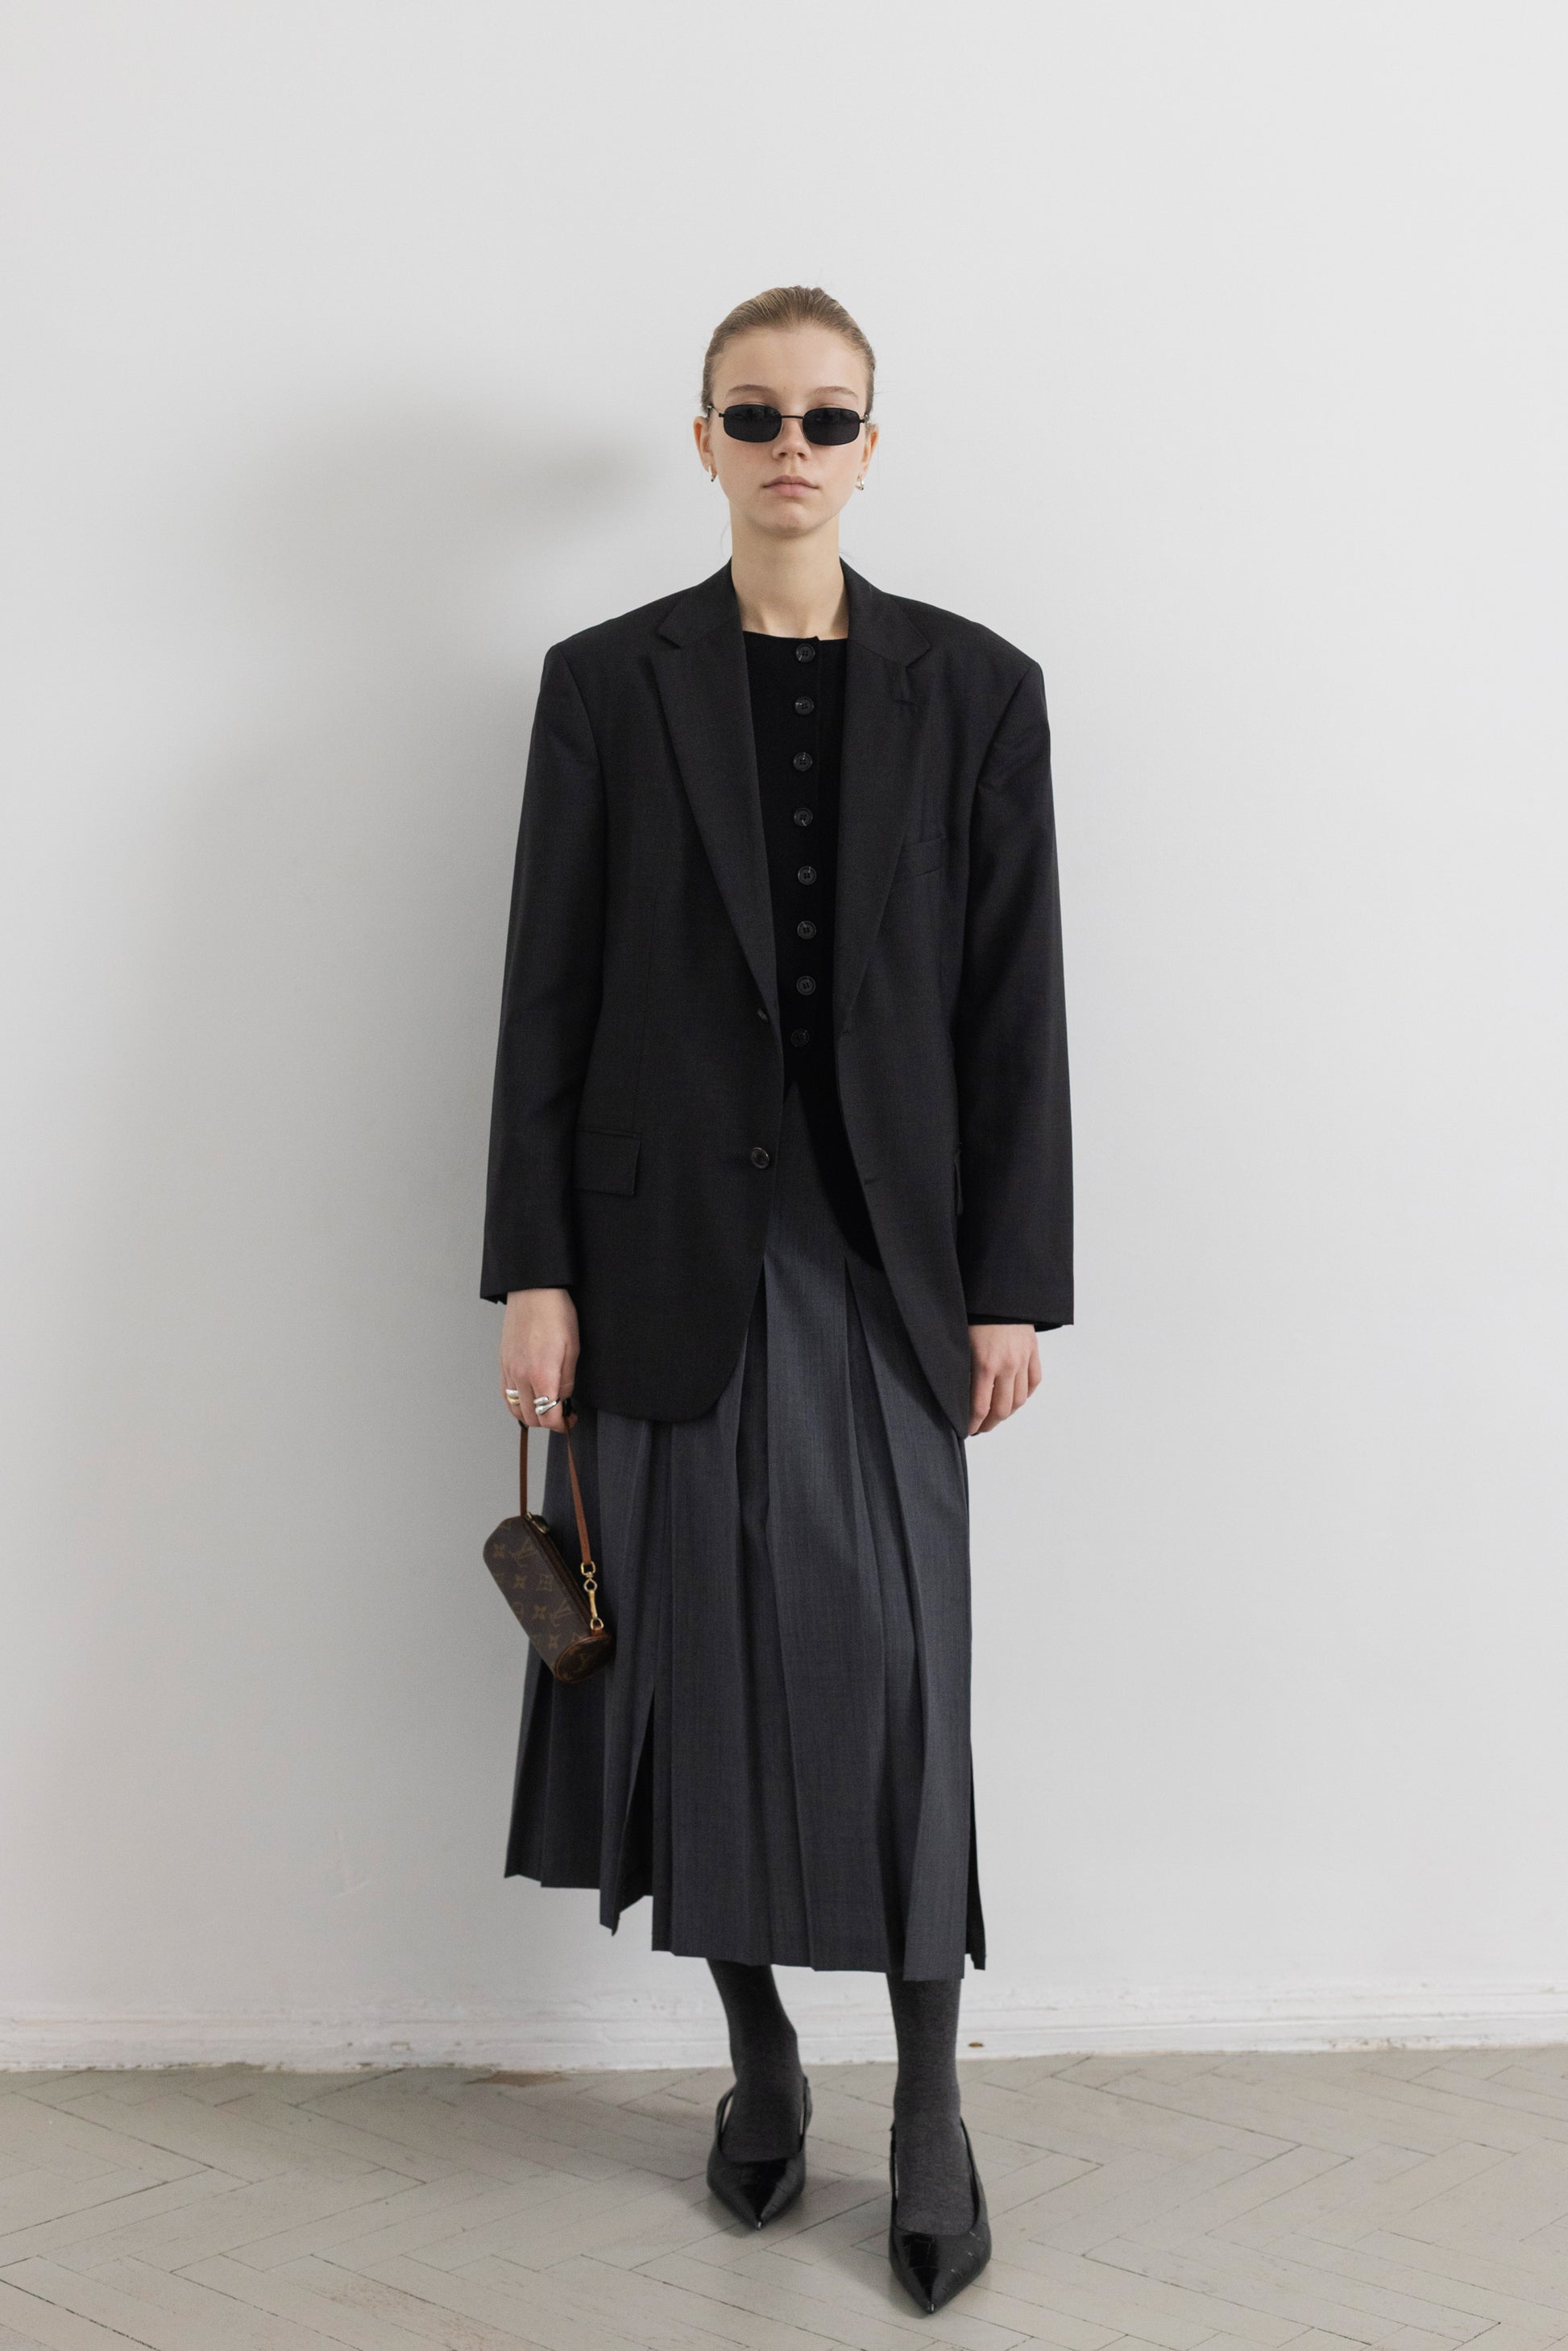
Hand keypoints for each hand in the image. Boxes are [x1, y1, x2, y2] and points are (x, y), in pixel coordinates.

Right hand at [501, 1289, 579, 1432]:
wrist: (533, 1292)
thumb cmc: (556, 1315)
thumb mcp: (572, 1349)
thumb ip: (567, 1380)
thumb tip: (563, 1399)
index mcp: (542, 1375)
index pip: (549, 1417)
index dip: (562, 1424)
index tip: (571, 1420)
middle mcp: (521, 1377)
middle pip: (531, 1418)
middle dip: (548, 1422)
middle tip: (562, 1414)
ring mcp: (509, 1371)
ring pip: (515, 1410)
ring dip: (531, 1415)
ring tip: (545, 1407)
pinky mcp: (502, 1364)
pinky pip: (505, 1395)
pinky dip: (517, 1403)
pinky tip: (529, 1397)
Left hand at [967, 1324, 1040, 1435]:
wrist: (998, 1291)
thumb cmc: (973, 1314)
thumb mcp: (960, 1342)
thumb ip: (962, 1369)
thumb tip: (956, 1395)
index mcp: (984, 1364)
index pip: (980, 1407)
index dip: (973, 1424)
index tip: (967, 1430)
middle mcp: (1007, 1366)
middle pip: (1002, 1409)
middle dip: (989, 1423)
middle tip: (980, 1427)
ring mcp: (1023, 1359)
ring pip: (1019, 1399)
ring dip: (1007, 1412)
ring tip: (996, 1416)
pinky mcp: (1033, 1351)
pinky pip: (1034, 1381)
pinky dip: (1025, 1394)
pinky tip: (1015, 1397)